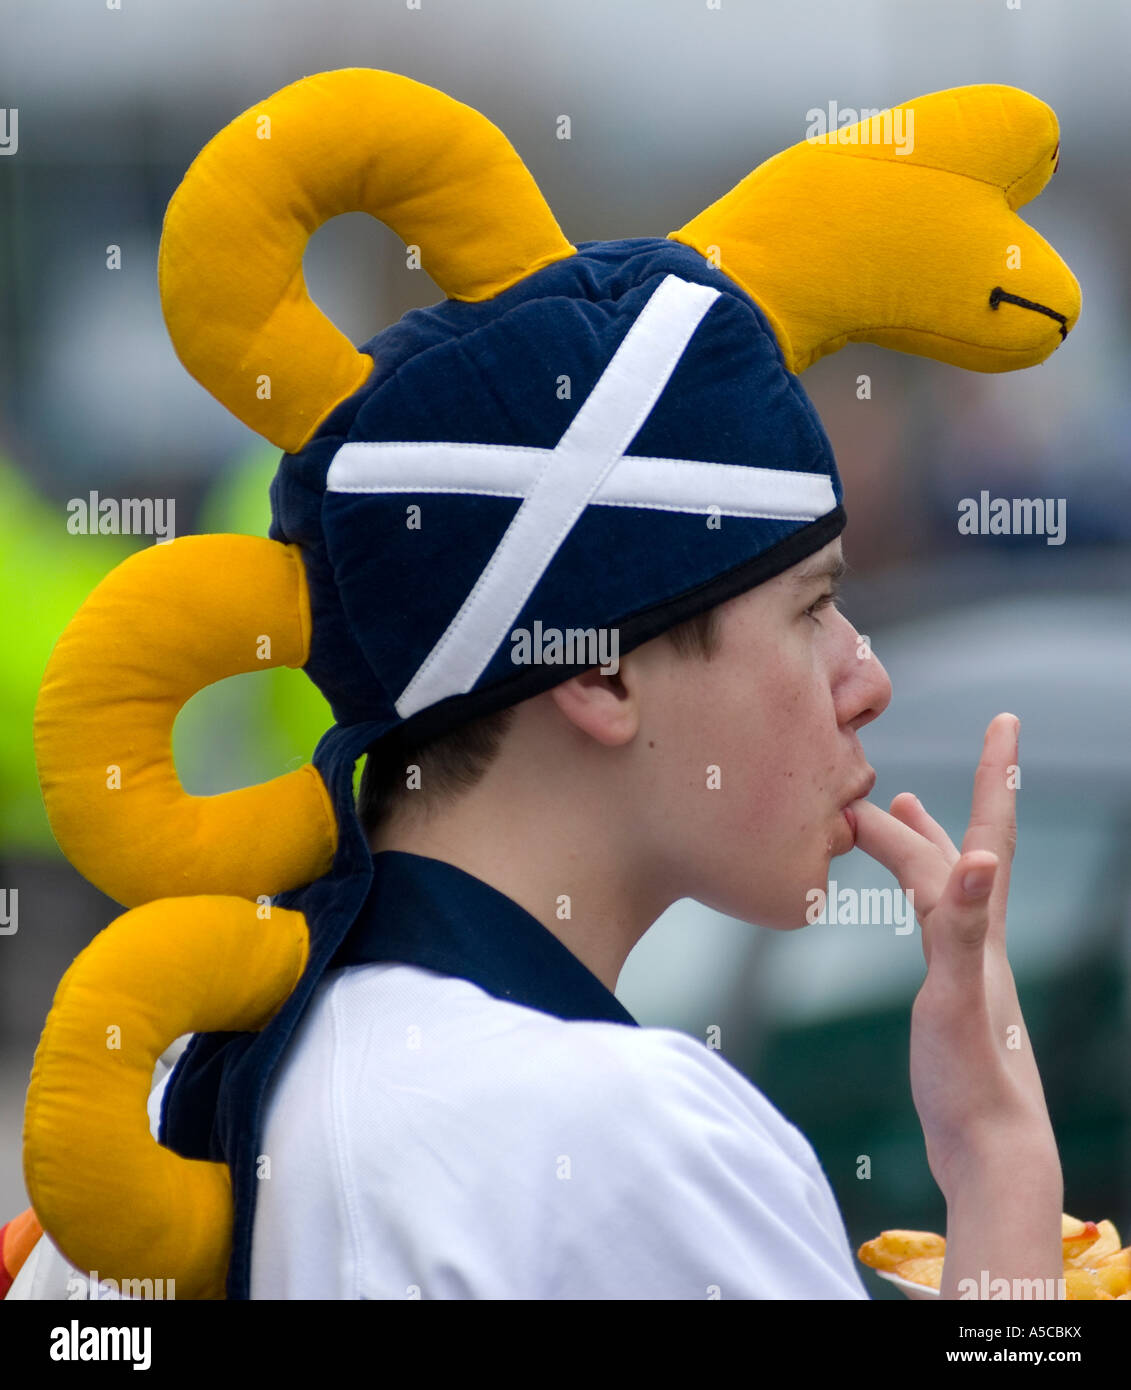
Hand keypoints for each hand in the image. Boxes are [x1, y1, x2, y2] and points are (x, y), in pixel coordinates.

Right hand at [849, 713, 1059, 1200]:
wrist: (992, 1153)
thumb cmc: (971, 1082)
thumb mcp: (956, 997)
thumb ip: (962, 927)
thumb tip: (978, 858)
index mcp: (981, 930)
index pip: (985, 836)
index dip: (995, 776)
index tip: (1007, 720)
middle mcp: (981, 938)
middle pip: (959, 851)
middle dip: (931, 805)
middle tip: (881, 771)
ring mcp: (968, 966)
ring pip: (946, 884)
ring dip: (925, 840)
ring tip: (898, 805)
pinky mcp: (952, 995)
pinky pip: (931, 920)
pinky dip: (917, 892)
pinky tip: (910, 901)